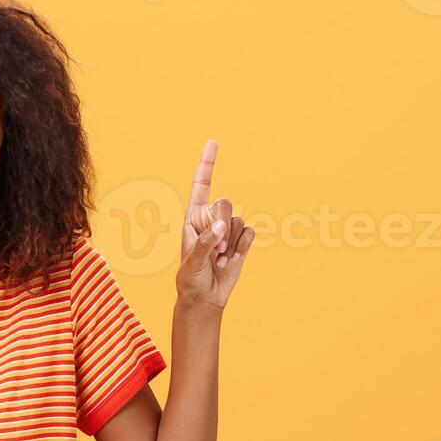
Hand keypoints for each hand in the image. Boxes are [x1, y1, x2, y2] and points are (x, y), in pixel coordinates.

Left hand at [177, 139, 251, 309]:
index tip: (213, 142)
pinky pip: (250, 233)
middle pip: (225, 203)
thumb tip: (221, 226)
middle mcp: (211, 218)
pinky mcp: (241, 239)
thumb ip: (205, 243)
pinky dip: (243, 247)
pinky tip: (232, 260)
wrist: (205, 297)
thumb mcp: (192, 262)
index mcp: (192, 217)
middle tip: (214, 251)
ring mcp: (227, 228)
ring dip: (231, 243)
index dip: (207, 164)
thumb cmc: (190, 279)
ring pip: (239, 221)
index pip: (201, 185)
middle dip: (222, 226)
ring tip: (219, 259)